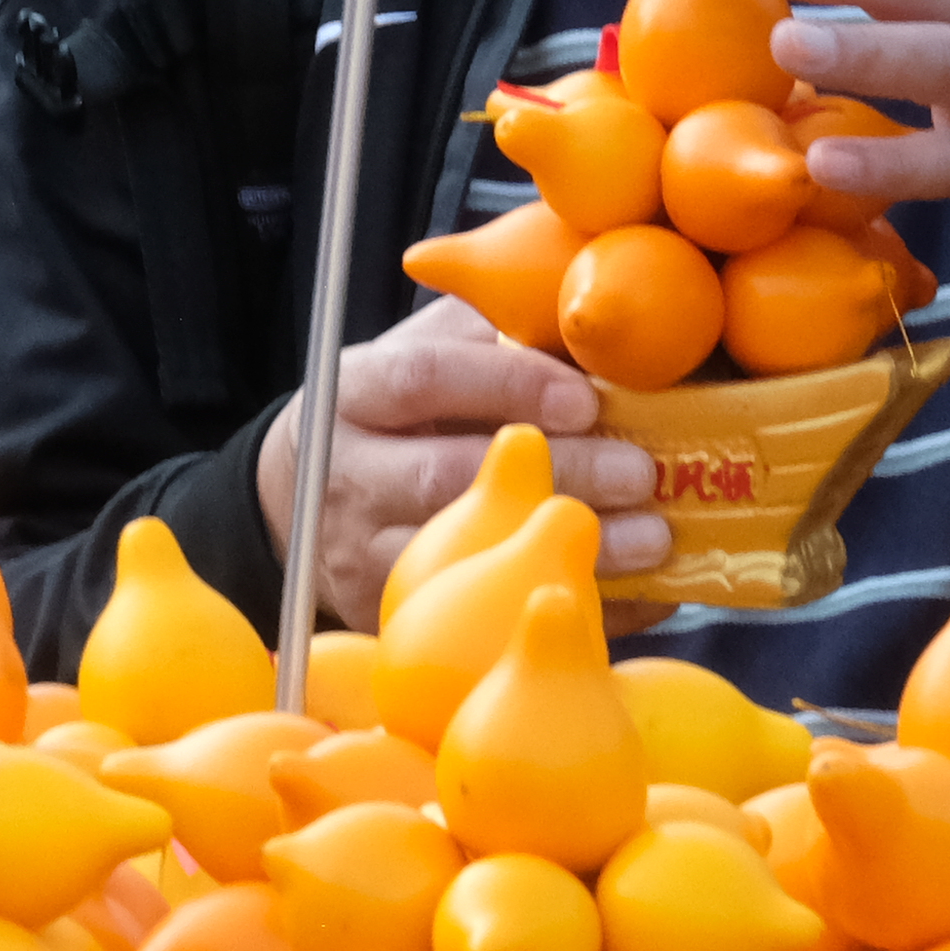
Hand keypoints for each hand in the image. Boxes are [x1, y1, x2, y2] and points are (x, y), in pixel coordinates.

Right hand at [255, 310, 667, 626]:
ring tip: (653, 541)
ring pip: (461, 557)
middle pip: (448, 475)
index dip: (510, 386)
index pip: (425, 379)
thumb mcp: (420, 351)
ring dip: (563, 550)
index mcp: (355, 392)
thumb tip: (590, 332)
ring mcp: (358, 551)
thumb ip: (490, 334)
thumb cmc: (390, 415)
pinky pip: (477, 618)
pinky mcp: (381, 612)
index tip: (587, 400)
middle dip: (557, 473)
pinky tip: (634, 594)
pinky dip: (561, 608)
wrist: (297, 498)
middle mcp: (347, 474)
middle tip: (640, 473)